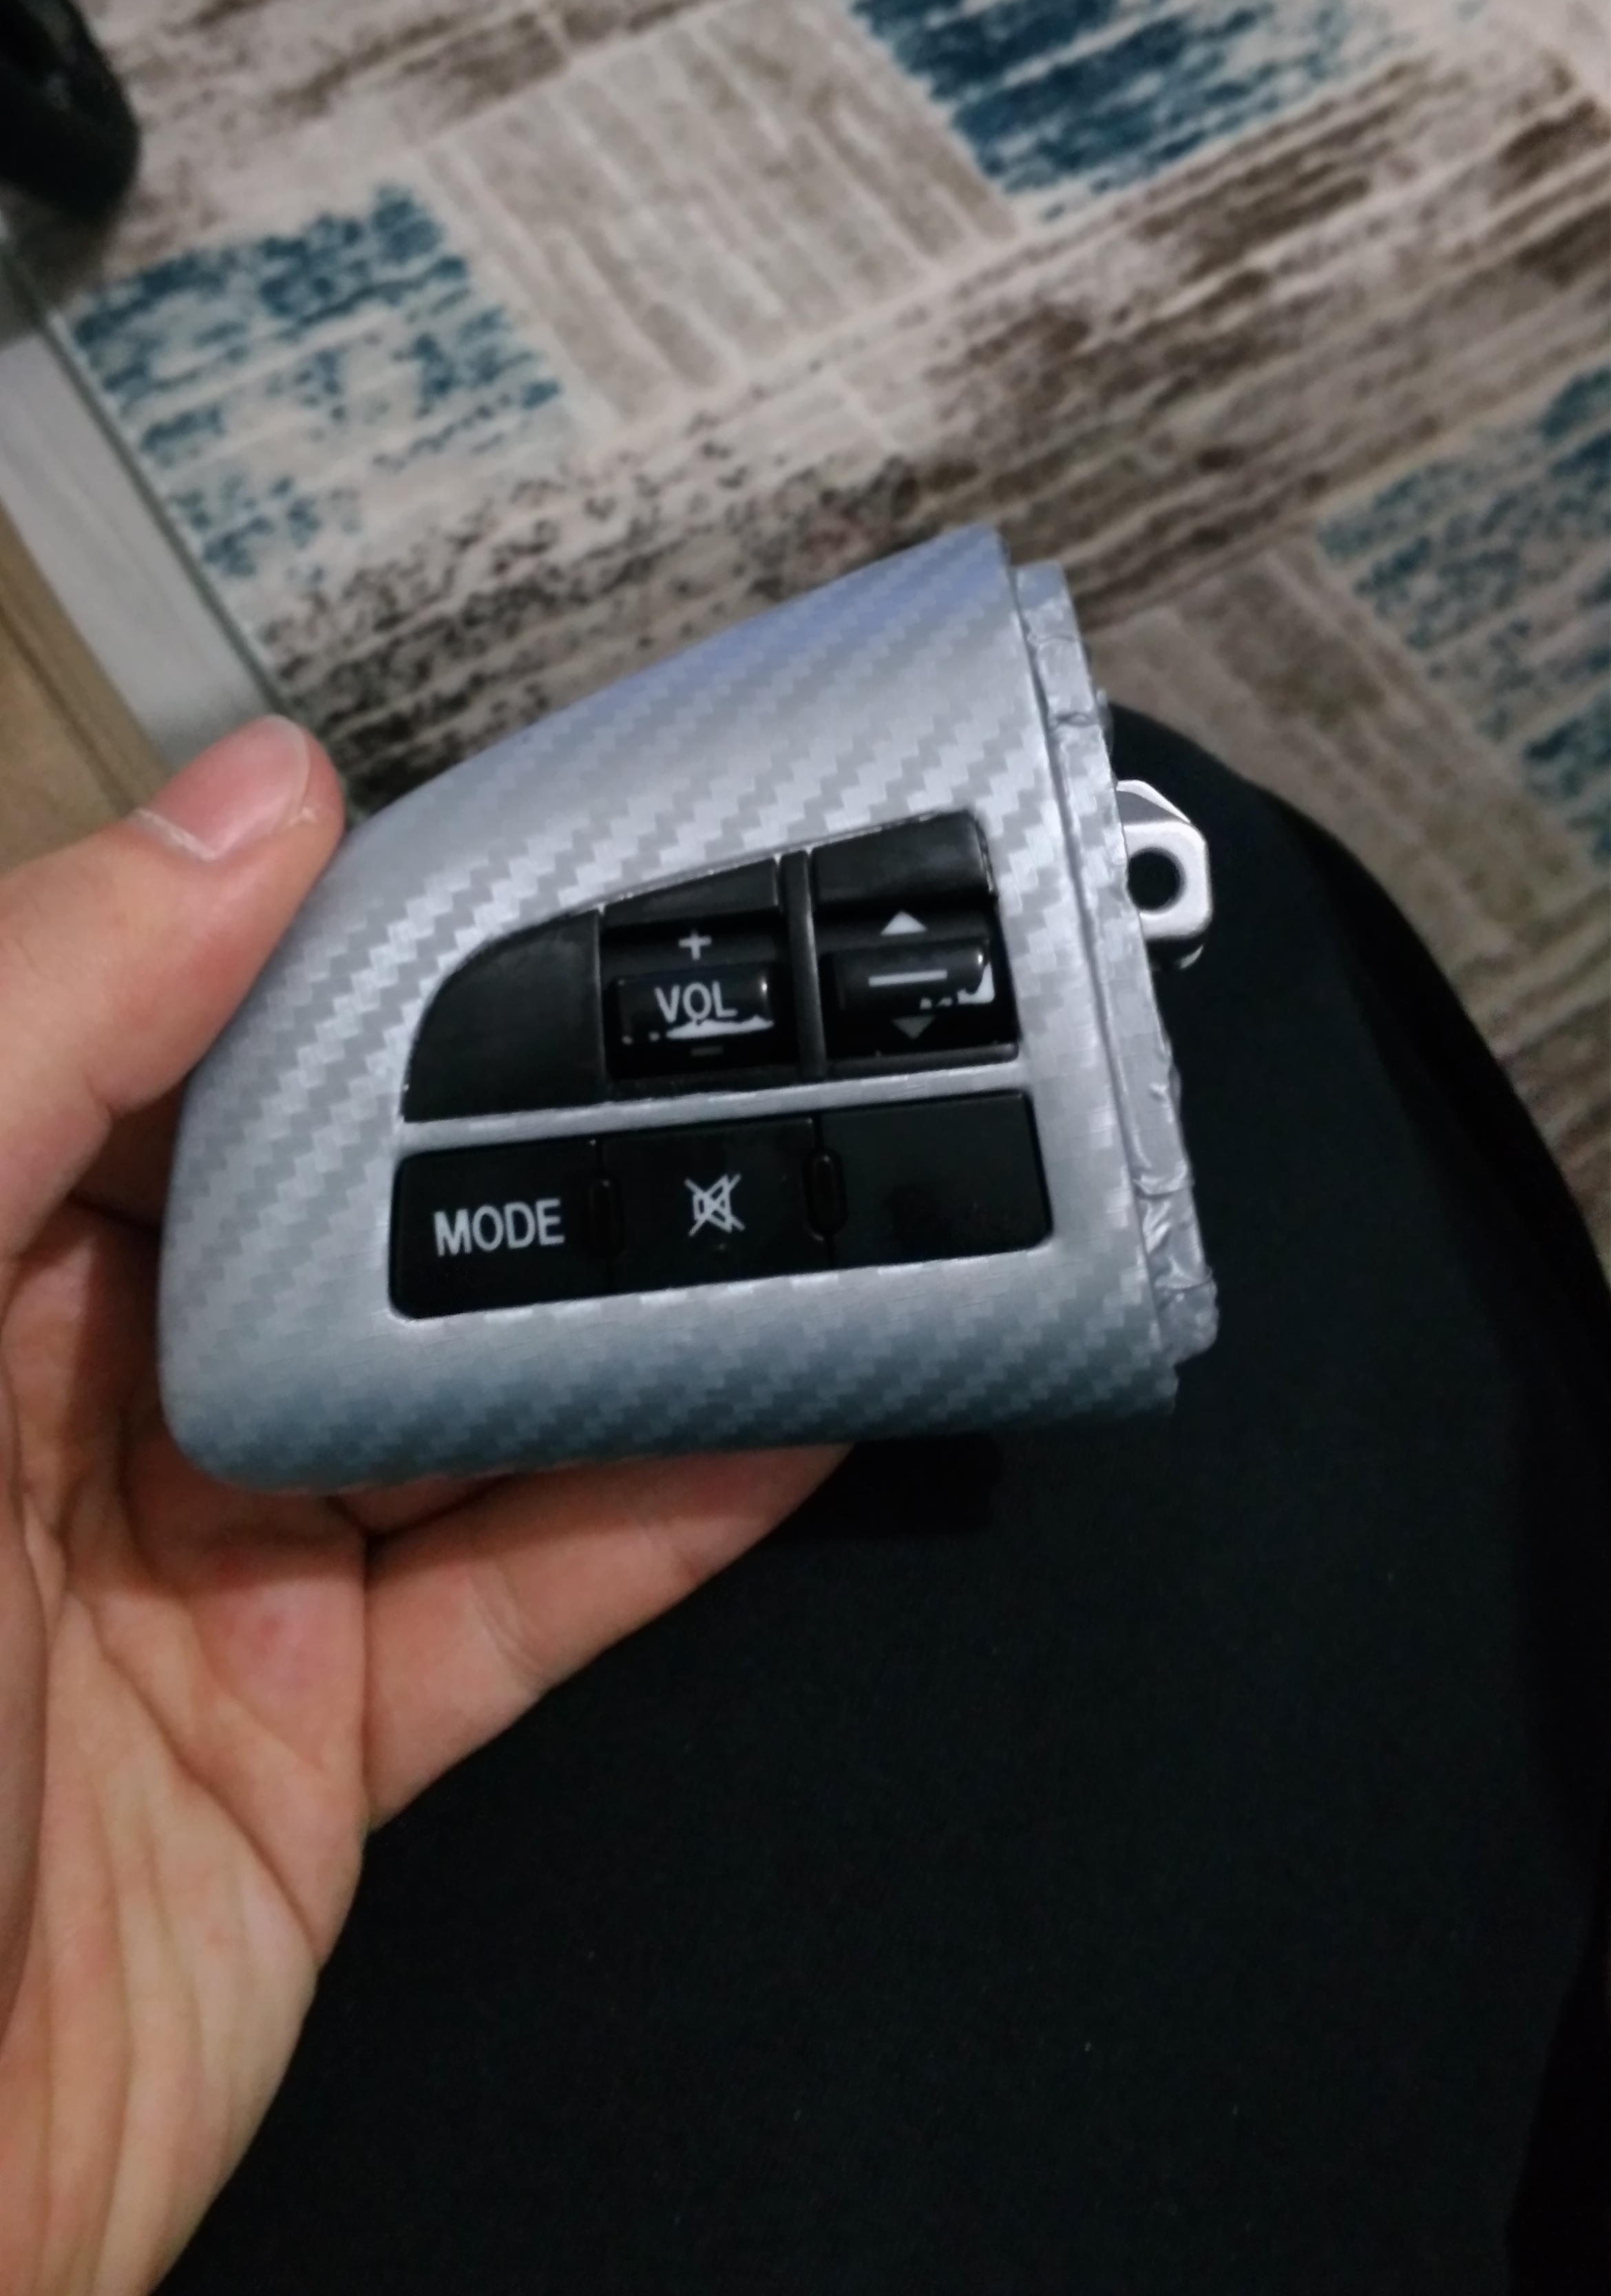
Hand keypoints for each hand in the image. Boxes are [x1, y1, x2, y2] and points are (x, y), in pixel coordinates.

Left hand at [0, 719, 836, 2295]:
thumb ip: (28, 1037)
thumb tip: (250, 802)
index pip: (161, 1041)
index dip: (327, 937)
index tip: (509, 850)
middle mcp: (60, 1404)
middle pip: (331, 1215)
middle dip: (506, 1113)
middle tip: (709, 991)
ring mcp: (197, 1577)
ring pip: (454, 1393)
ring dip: (621, 1296)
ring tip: (800, 1157)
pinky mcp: (305, 1748)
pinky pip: (520, 1596)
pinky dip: (668, 1507)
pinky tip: (800, 1398)